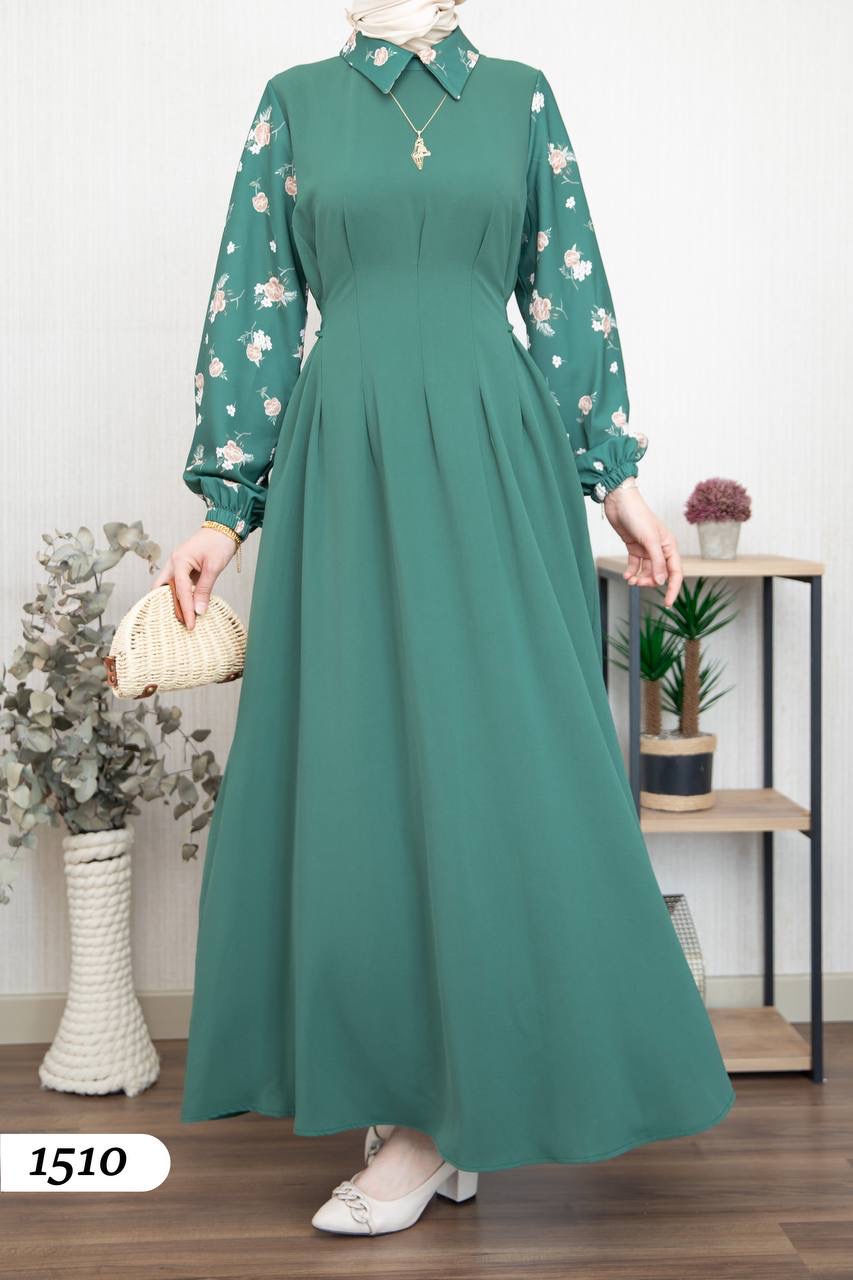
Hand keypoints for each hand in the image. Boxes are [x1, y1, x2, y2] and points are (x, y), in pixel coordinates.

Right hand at [152, 527, 237, 630]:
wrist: (224, 527)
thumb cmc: (219, 543)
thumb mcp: (213, 567)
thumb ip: (204, 589)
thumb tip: (198, 610)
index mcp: (179, 561)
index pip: (180, 591)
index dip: (185, 609)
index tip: (190, 625)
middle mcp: (173, 563)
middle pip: (164, 590)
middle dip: (171, 607)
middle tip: (182, 624)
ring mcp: (177, 565)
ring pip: (168, 588)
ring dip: (174, 602)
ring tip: (182, 619)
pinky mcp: (184, 568)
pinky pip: (177, 585)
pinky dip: (180, 596)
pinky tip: (186, 607)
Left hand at [602, 484, 682, 607]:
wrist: (620, 502)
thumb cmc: (638, 516)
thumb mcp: (649, 540)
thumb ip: (656, 562)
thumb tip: (660, 581)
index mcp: (669, 546)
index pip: (675, 572)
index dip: (673, 589)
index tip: (667, 603)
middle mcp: (660, 549)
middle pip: (660, 574)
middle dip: (650, 582)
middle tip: (637, 584)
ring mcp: (647, 549)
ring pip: (647, 571)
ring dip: (639, 578)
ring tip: (630, 580)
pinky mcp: (634, 547)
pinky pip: (636, 565)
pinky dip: (631, 572)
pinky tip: (626, 575)